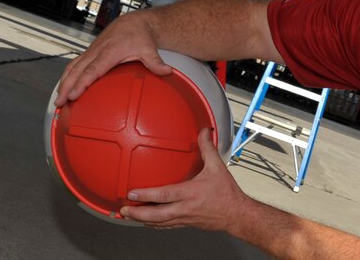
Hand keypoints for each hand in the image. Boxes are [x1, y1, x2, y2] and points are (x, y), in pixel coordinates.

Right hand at [54, 11, 171, 106]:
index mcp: (109, 52)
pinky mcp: (90, 52)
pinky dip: (67, 76)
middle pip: (77, 71)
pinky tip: (64, 87)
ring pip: (72, 67)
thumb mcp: (150, 49)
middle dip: (66, 87)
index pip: (92, 70)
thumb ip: (156, 62)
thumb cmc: (140, 37)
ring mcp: (92, 51)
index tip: (73, 95)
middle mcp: (97, 51)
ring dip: (63, 83)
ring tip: (57, 100)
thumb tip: (167, 72)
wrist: (134, 22)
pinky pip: (74, 64)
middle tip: (58, 103)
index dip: (82, 83)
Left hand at [120, 128, 248, 230]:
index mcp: (190, 193)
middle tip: (123, 210)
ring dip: (142, 220)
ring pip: (159, 223)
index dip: (145, 195)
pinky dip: (155, 224)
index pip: (163, 195)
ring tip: (129, 216)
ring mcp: (184, 218)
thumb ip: (207, 148)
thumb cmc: (227, 193)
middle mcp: (185, 208)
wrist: (236, 214)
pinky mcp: (186, 224)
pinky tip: (149, 221)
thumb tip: (204, 132)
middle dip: (137, 214)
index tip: (131, 193)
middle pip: (156, 215)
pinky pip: (167, 226)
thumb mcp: (217, 167)